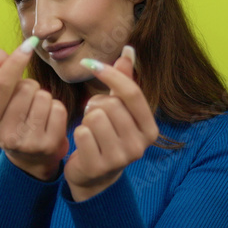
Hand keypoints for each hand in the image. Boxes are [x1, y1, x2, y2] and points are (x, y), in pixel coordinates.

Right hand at [0, 36, 68, 180]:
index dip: (16, 61)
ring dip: (44, 99)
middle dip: (31, 88)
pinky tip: (49, 121)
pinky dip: (57, 110)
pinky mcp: (48, 145)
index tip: (30, 43)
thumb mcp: (3, 101)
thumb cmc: (15, 121)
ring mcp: (27, 142)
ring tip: (37, 113)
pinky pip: (59, 109)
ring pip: (45, 97)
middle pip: (27, 88)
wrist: (31, 160)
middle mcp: (4, 135)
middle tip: (27, 104)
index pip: (3, 84)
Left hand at [65, 46, 158, 199]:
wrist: (96, 177)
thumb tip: (128, 50)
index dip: (110, 74)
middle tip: (95, 116)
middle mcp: (140, 146)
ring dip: (86, 120)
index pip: (132, 93)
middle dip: (95, 105)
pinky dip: (78, 134)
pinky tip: (84, 144)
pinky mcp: (99, 167)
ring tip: (91, 130)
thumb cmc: (108, 136)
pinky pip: (81, 133)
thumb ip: (124, 81)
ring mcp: (120, 159)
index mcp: (150, 129)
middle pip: (110, 105)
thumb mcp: (120, 110)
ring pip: (94, 118)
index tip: (89, 63)